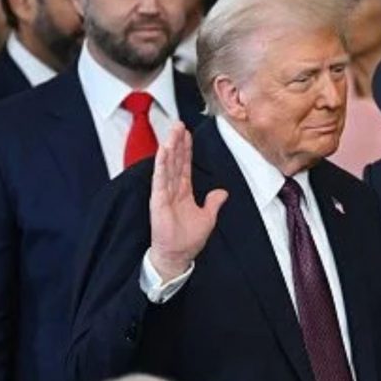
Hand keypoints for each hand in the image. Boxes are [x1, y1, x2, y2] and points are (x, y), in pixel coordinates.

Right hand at [149, 123, 227, 280]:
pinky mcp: (157, 201)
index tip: (187, 133)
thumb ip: (213, 203)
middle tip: (178, 124)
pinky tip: (163, 151)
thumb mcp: (208, 218)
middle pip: (175, 161)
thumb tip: (222, 193)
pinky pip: (160, 179)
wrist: (177, 256)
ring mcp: (164, 194)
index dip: (186, 149)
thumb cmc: (188, 239)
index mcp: (183, 192)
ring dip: (170, 148)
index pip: (184, 165)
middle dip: (177, 142)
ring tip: (172, 132)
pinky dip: (161, 164)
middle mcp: (172, 190)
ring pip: (167, 166)